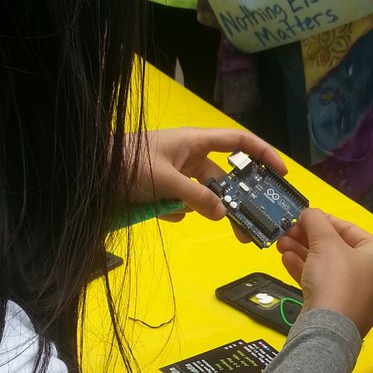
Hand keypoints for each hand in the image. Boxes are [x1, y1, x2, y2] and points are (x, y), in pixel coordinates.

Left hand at [121, 128, 286, 230]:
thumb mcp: (164, 180)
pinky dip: (173, 210)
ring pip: (201, 195)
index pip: (239, 142)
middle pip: (224, 180)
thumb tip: (222, 214)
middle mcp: (190, 155)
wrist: (91, 171)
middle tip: (246, 230)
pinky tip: (156, 210)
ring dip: (195, 207)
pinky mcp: (164, 188)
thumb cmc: (126, 163)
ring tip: (177, 211)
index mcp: (195, 141)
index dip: (263, 154)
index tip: (281, 173)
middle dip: (233, 202)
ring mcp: (177, 172)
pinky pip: (181, 203)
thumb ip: (195, 197)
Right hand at [276, 209, 372, 336]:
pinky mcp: (340, 311)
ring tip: (280, 244)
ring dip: (303, 252)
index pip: (350, 230)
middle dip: (308, 238)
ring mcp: (357, 296)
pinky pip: (323, 284)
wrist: (328, 330)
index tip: (303, 216)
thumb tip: (308, 212)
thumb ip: (316, 221)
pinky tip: (286, 260)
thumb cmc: (336, 280)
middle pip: (337, 248)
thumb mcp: (324, 242)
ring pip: (327, 267)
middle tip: (287, 230)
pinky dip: (306, 271)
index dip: (324, 220)